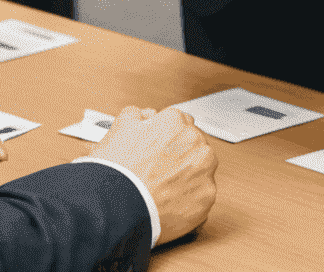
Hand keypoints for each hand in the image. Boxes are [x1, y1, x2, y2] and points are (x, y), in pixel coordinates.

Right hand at [90, 105, 218, 244]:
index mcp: (175, 121)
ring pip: (202, 170)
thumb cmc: (117, 171)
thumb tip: (147, 116)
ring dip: (189, 177)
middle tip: (162, 173)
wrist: (116, 208)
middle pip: (194, 145)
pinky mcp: (206, 197)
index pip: (182, 124)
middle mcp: (194, 141)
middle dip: (182, 156)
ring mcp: (204, 169)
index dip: (170, 139)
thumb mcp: (119, 128)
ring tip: (165, 191)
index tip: (163, 152)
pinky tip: (171, 205)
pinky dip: (190, 202)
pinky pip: (202, 196)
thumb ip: (137, 115)